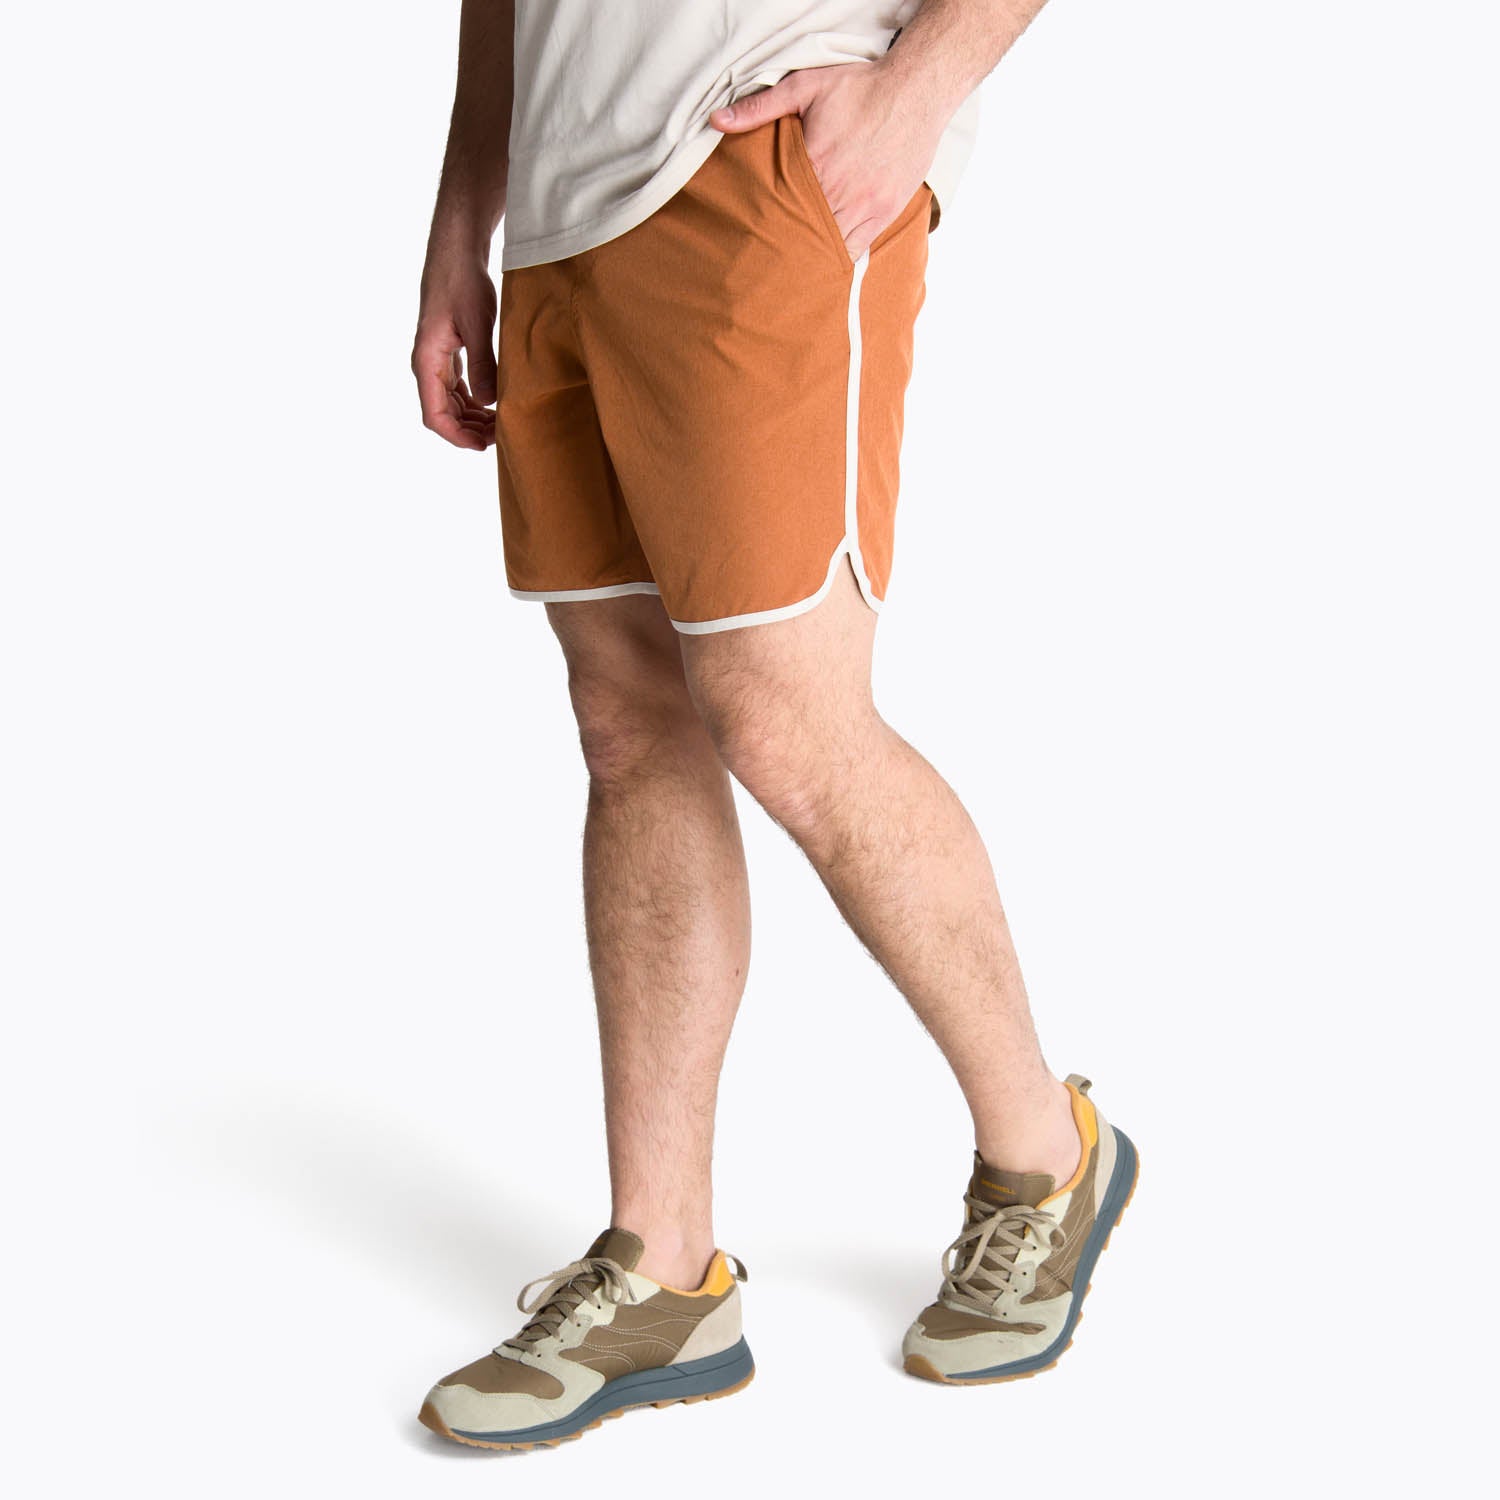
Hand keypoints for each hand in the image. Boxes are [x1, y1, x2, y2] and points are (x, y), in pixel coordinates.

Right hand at [412, 249, 496, 450]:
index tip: (482, 446)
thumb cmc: (463, 281)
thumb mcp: (477, 324)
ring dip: (472, 417)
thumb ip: (482, 364)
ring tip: (501, 423)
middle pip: (443, 413)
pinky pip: (457, 386)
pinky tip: (494, 404)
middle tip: (501, 435)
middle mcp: (427, 362)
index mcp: (427, 360)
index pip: (435, 415)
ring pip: (450, 402)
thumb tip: (488, 402)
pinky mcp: (447, 351)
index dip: (457, 437)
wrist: (457, 250)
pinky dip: (474, 400)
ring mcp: (436, 357)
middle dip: (469, 430)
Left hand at [710, 59, 943, 260]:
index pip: (780, 206)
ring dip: (810, 256)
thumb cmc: (860, 87)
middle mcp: (839, 190)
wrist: (916, 90)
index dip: (764, 225)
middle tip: (760, 269)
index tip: (747, 240)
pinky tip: (823, 268)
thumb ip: (760, 107)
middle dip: (784, 246)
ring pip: (829, 245)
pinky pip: (857, 247)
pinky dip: (838, 258)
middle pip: (802, 230)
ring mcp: (863, 204)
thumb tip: (717, 120)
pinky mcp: (883, 212)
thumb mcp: (806, 86)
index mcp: (815, 162)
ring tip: (788, 273)